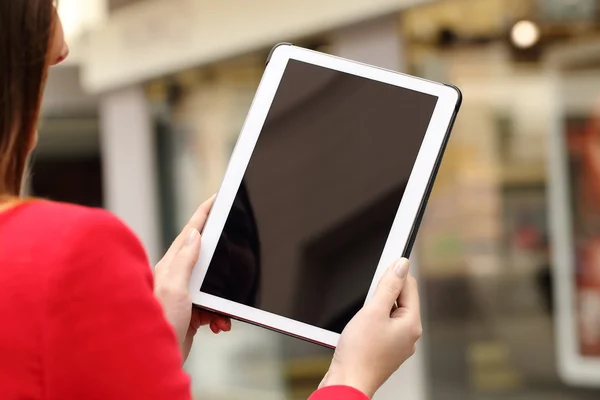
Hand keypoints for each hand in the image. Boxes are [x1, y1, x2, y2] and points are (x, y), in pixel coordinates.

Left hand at [154, 195, 231, 359]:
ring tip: (219, 316)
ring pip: (214, 287)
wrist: (151, 362)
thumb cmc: (158, 324)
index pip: (191, 232)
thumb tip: (196, 235)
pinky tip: (217, 325)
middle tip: (237, 257)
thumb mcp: (174, 287)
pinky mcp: (191, 313)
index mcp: (171, 266)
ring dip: (222, 302)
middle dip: (224, 264)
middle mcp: (176, 278)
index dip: (204, 213)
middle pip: (207, 259)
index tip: (217, 197)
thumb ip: (185, 260)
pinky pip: (213, 308)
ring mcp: (184, 296)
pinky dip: (219, 316)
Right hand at [320, 258, 420, 397]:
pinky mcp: (383, 351)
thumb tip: (402, 265)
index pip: (409, 286)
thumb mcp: (373, 311)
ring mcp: (396, 345)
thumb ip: (389, 286)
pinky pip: (380, 328)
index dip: (394, 274)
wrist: (347, 384)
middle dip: (382, 294)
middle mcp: (408, 335)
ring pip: (388, 314)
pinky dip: (369, 323)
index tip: (381, 265)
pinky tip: (358, 329)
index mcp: (411, 324)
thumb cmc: (359, 353)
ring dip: (374, 309)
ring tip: (360, 320)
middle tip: (366, 300)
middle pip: (400, 300)